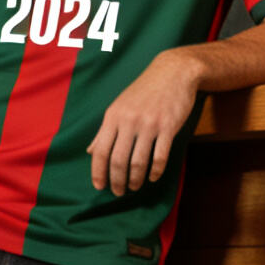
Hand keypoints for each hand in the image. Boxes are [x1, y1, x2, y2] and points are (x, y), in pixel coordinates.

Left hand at [89, 50, 202, 195]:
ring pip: (139, 161)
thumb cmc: (144, 91)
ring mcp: (150, 124)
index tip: (99, 186)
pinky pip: (160, 156)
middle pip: (118, 160)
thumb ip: (105, 130)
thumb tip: (90, 151)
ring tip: (134, 187)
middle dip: (117, 181)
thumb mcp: (119, 106)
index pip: (100, 150)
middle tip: (118, 192)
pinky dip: (155, 171)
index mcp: (113, 116)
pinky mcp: (168, 127)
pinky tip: (152, 177)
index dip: (98, 172)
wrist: (173, 72)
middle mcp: (129, 121)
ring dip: (135, 179)